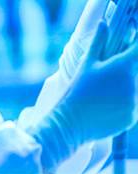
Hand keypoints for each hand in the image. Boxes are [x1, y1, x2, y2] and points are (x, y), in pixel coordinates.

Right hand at [37, 21, 137, 169]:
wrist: (69, 124)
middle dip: (126, 76)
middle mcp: (134, 83)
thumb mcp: (87, 64)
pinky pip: (132, 109)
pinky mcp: (132, 117)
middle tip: (107, 84)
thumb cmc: (76, 92)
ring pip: (134, 91)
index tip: (125, 56)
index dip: (133, 51)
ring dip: (125, 93)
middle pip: (136, 74)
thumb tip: (103, 23)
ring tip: (104, 99)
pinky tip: (105, 110)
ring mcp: (135, 101)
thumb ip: (99, 42)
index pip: (137, 51)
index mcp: (125, 66)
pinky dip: (123, 109)